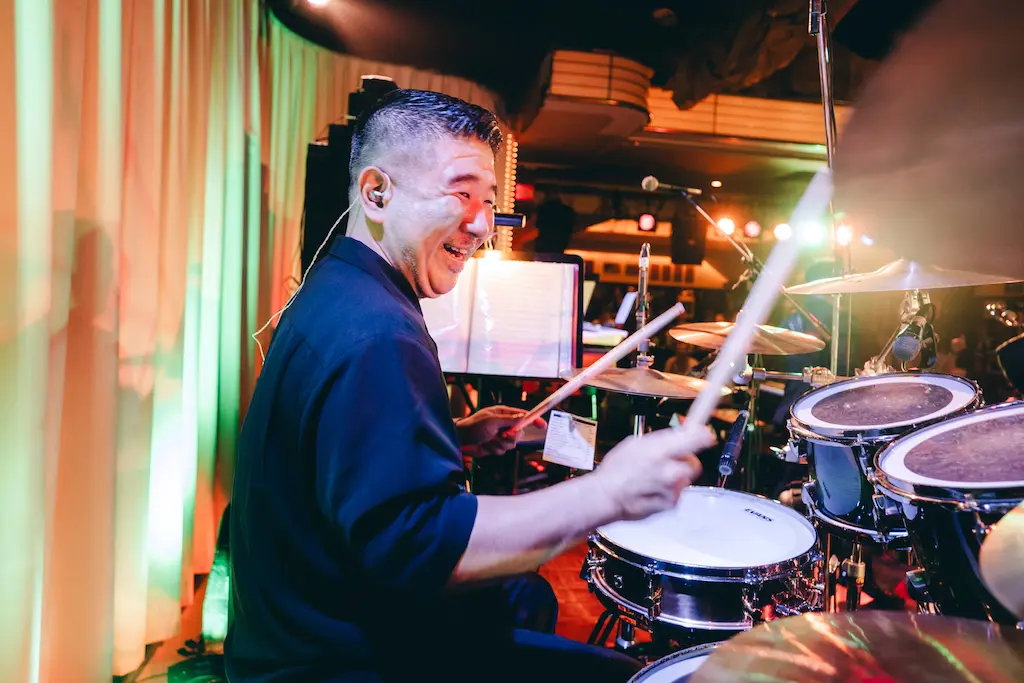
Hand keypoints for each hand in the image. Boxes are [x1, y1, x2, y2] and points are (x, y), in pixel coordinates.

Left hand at [456, 405, 545, 456]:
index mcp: (503, 414)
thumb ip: (509, 420)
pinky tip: (485, 445)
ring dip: (500, 443)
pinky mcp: (495, 446)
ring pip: (511, 444)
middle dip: (511, 436)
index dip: (534, 420)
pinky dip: (494, 449)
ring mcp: (500, 435)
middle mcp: (503, 424)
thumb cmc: (473, 426)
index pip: (523, 416)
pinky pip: (503, 450)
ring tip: (489, 439)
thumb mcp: (492, 420)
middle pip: (519, 433)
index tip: (543, 425)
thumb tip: (523, 417)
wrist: (461, 440)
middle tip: (501, 434)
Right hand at [591, 425, 715, 521]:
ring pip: (685, 479)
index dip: (703, 435)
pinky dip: (668, 491)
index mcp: (661, 451)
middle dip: (683, 461)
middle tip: (667, 461)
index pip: (698, 439)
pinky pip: (677, 493)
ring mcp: (672, 490)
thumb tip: (680, 434)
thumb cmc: (616, 470)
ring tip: (653, 478)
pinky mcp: (671, 504)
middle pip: (694, 463)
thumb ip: (661, 440)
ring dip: (675, 477)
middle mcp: (670, 471)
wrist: (606, 497)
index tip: (703, 433)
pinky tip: (651, 490)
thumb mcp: (635, 444)